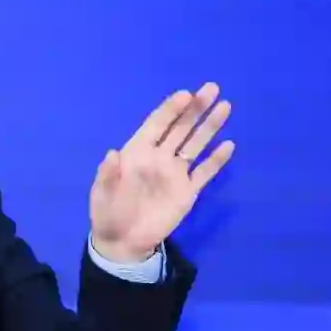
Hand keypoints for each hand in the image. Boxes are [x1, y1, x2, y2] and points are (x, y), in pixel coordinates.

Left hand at [90, 82, 234, 262]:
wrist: (123, 241)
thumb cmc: (108, 213)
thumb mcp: (102, 194)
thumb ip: (108, 175)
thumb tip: (112, 153)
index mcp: (137, 153)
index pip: (157, 125)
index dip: (170, 110)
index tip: (185, 94)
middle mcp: (159, 157)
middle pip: (180, 128)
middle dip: (195, 109)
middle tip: (212, 88)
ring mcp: (175, 173)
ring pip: (195, 144)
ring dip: (210, 126)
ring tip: (225, 106)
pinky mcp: (187, 192)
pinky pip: (204, 172)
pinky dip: (216, 160)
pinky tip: (228, 145)